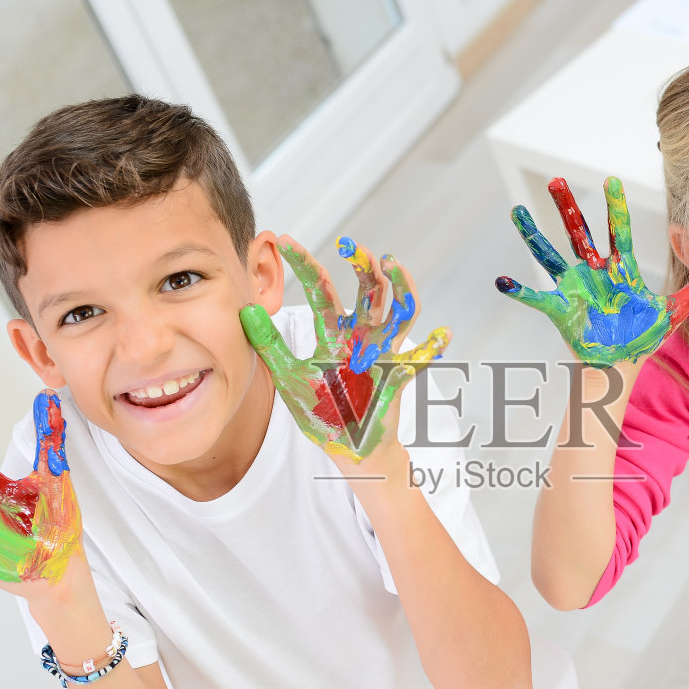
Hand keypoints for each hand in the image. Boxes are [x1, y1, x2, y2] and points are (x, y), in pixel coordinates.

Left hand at [240, 237, 449, 462]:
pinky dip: (432, 348)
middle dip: (362, 264)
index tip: (286, 240)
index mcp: (334, 334)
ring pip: (398, 311)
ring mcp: (383, 354)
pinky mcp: (397, 377)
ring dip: (400, 286)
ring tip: (392, 264)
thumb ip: (270, 346)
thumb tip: (245, 310)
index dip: (305, 264)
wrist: (346, 448)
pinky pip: (419, 360)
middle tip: (350, 244)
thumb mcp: (290, 378)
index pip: (322, 290)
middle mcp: (361, 337)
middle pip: (368, 290)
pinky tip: (443, 334)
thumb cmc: (321, 413)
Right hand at [494, 176, 688, 365]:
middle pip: (579, 232)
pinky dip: (519, 291)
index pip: (618, 230)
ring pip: (551, 254)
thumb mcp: (673, 311)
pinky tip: (501, 280)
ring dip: (534, 235)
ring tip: (517, 212)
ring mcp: (574, 288)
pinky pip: (536, 298)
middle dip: (568, 206)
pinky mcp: (560, 308)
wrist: (620, 363)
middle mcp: (594, 271)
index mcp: (620, 268)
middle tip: (557, 179)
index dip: (616, 207)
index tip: (612, 181)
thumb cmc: (643, 335)